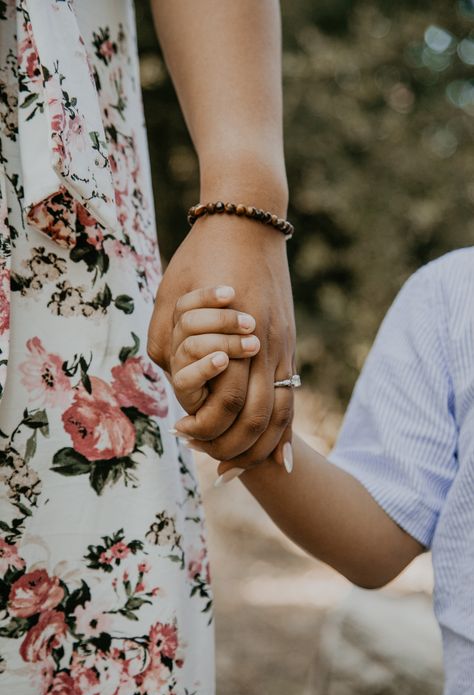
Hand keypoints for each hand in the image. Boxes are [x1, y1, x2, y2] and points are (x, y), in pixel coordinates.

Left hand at [147, 214, 295, 468]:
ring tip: (244, 467)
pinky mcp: (289, 342)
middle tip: (210, 459)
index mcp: (230, 335)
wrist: (248, 221)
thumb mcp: (170, 294)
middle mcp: (263, 346)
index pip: (225, 401)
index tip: (184, 432)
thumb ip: (166, 340)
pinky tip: (282, 456)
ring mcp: (282, 345)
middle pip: (258, 416)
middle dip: (234, 446)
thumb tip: (166, 376)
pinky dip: (286, 430)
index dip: (206, 427)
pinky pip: (292, 395)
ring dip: (263, 446)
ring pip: (282, 412)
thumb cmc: (201, 255)